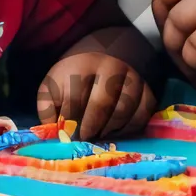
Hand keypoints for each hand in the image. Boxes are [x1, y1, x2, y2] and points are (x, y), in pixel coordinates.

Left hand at [37, 52, 157, 142]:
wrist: (103, 56)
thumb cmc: (73, 77)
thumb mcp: (53, 87)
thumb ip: (47, 110)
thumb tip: (55, 135)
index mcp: (82, 66)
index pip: (75, 99)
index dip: (69, 123)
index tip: (67, 137)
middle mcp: (111, 68)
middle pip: (102, 104)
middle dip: (91, 128)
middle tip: (85, 139)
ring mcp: (133, 77)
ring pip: (124, 111)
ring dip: (110, 129)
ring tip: (99, 133)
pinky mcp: (147, 89)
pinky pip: (143, 115)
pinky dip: (130, 128)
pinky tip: (117, 130)